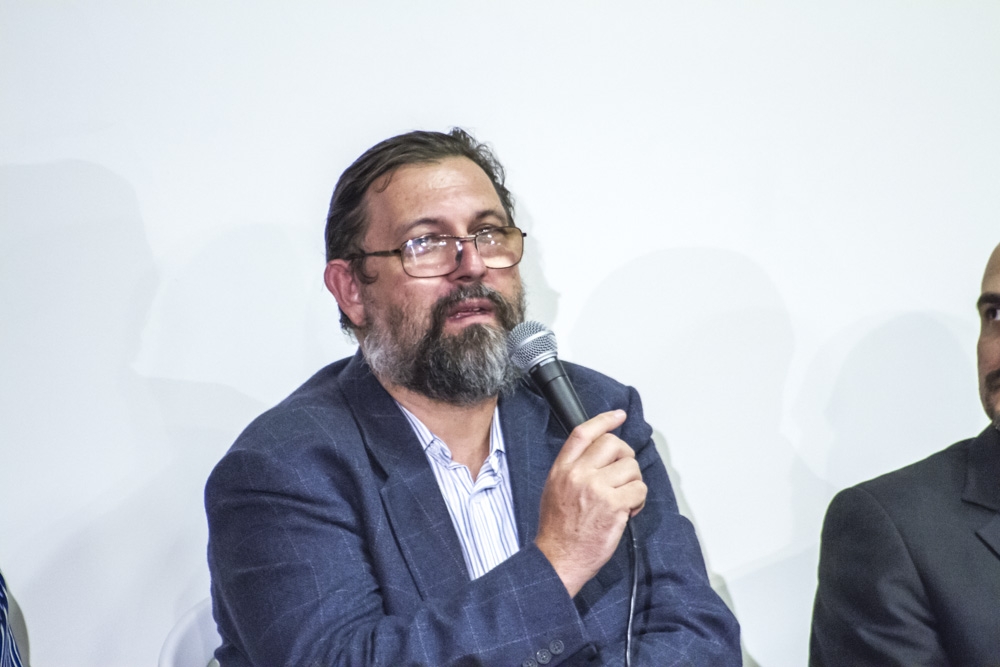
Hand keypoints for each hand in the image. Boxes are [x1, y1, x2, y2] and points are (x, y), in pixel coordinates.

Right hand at [534, 410, 646, 596]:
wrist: (558, 558)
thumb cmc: (558, 530)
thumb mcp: (555, 489)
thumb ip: (573, 469)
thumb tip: (598, 455)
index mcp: (562, 469)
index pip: (584, 433)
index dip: (604, 420)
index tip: (619, 415)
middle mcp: (578, 474)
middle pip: (614, 445)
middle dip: (626, 457)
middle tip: (624, 474)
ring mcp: (596, 489)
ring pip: (631, 468)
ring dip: (633, 484)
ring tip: (622, 500)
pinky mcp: (614, 506)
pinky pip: (639, 490)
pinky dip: (638, 501)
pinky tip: (627, 511)